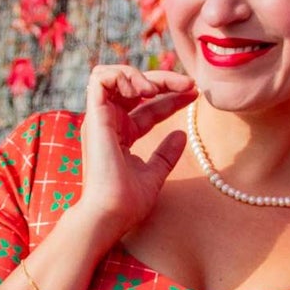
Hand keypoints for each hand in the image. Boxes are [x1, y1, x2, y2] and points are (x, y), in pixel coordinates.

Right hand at [76, 64, 196, 244]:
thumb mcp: (154, 175)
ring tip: (159, 88)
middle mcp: (108, 123)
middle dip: (163, 80)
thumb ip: (165, 155)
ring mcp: (99, 118)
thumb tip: (182, 135)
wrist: (110, 214)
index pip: (148, 107)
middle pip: (135, 87)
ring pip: (115, 75)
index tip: (195, 94)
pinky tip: (144, 90)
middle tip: (188, 84)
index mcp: (121, 135)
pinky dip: (123, 76)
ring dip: (140, 74)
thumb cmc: (127, 203)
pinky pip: (101, 78)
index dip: (171, 97)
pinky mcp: (94, 116)